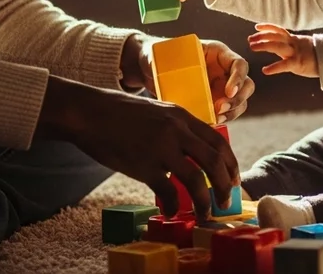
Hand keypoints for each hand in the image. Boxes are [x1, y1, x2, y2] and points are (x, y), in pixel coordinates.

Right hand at [36, 76, 238, 219]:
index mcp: (182, 116)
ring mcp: (160, 148)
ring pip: (196, 179)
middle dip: (225, 183)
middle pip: (214, 160)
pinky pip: (166, 191)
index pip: (218, 140)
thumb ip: (177, 127)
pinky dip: (172, 205)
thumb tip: (193, 149)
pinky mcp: (143, 165)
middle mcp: (176, 131)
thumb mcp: (158, 111)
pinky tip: (170, 212)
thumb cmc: (120, 113)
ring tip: (205, 212)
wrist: (89, 113)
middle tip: (225, 199)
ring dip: (205, 200)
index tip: (233, 177)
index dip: (230, 162)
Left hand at [126, 36, 254, 124]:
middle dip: (238, 99)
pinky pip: (226, 113)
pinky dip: (223, 119)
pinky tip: (212, 122)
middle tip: (221, 108)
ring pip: (240, 102)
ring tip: (217, 117)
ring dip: (233, 112)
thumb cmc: (157, 56)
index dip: (238, 78)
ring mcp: (220, 88)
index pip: (239, 64)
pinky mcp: (214, 102)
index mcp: (217, 54)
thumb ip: (161, 59)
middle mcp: (223, 71)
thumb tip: (154, 67)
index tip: (228, 91)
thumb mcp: (161, 54)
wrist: (151, 70)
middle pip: (246, 85)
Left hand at [248, 23, 318, 77]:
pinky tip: (265, 70)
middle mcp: (294, 43)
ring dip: (263, 45)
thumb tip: (281, 46)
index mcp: (294, 40)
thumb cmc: (317, 56)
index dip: (267, 27)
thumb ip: (292, 45)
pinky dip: (273, 67)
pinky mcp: (298, 63)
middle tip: (250, 40)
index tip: (256, 27)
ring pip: (277, 46)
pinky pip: (284, 65)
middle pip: (275, 36)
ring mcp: (296, 52)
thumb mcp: (303, 46)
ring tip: (252, 47)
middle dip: (261, 37)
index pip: (279, 30)